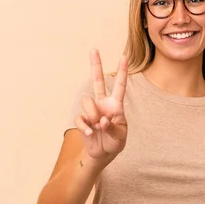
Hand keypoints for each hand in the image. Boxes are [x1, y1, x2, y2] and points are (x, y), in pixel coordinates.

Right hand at [74, 49, 127, 163]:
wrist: (103, 153)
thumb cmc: (115, 142)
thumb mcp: (120, 136)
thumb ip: (112, 127)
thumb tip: (101, 119)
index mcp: (116, 105)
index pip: (119, 86)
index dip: (121, 72)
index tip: (123, 57)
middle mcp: (103, 103)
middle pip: (97, 81)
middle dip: (95, 65)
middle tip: (94, 49)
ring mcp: (92, 110)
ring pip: (88, 102)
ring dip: (93, 114)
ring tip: (98, 126)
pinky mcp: (82, 119)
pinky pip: (80, 118)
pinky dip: (85, 126)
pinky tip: (90, 132)